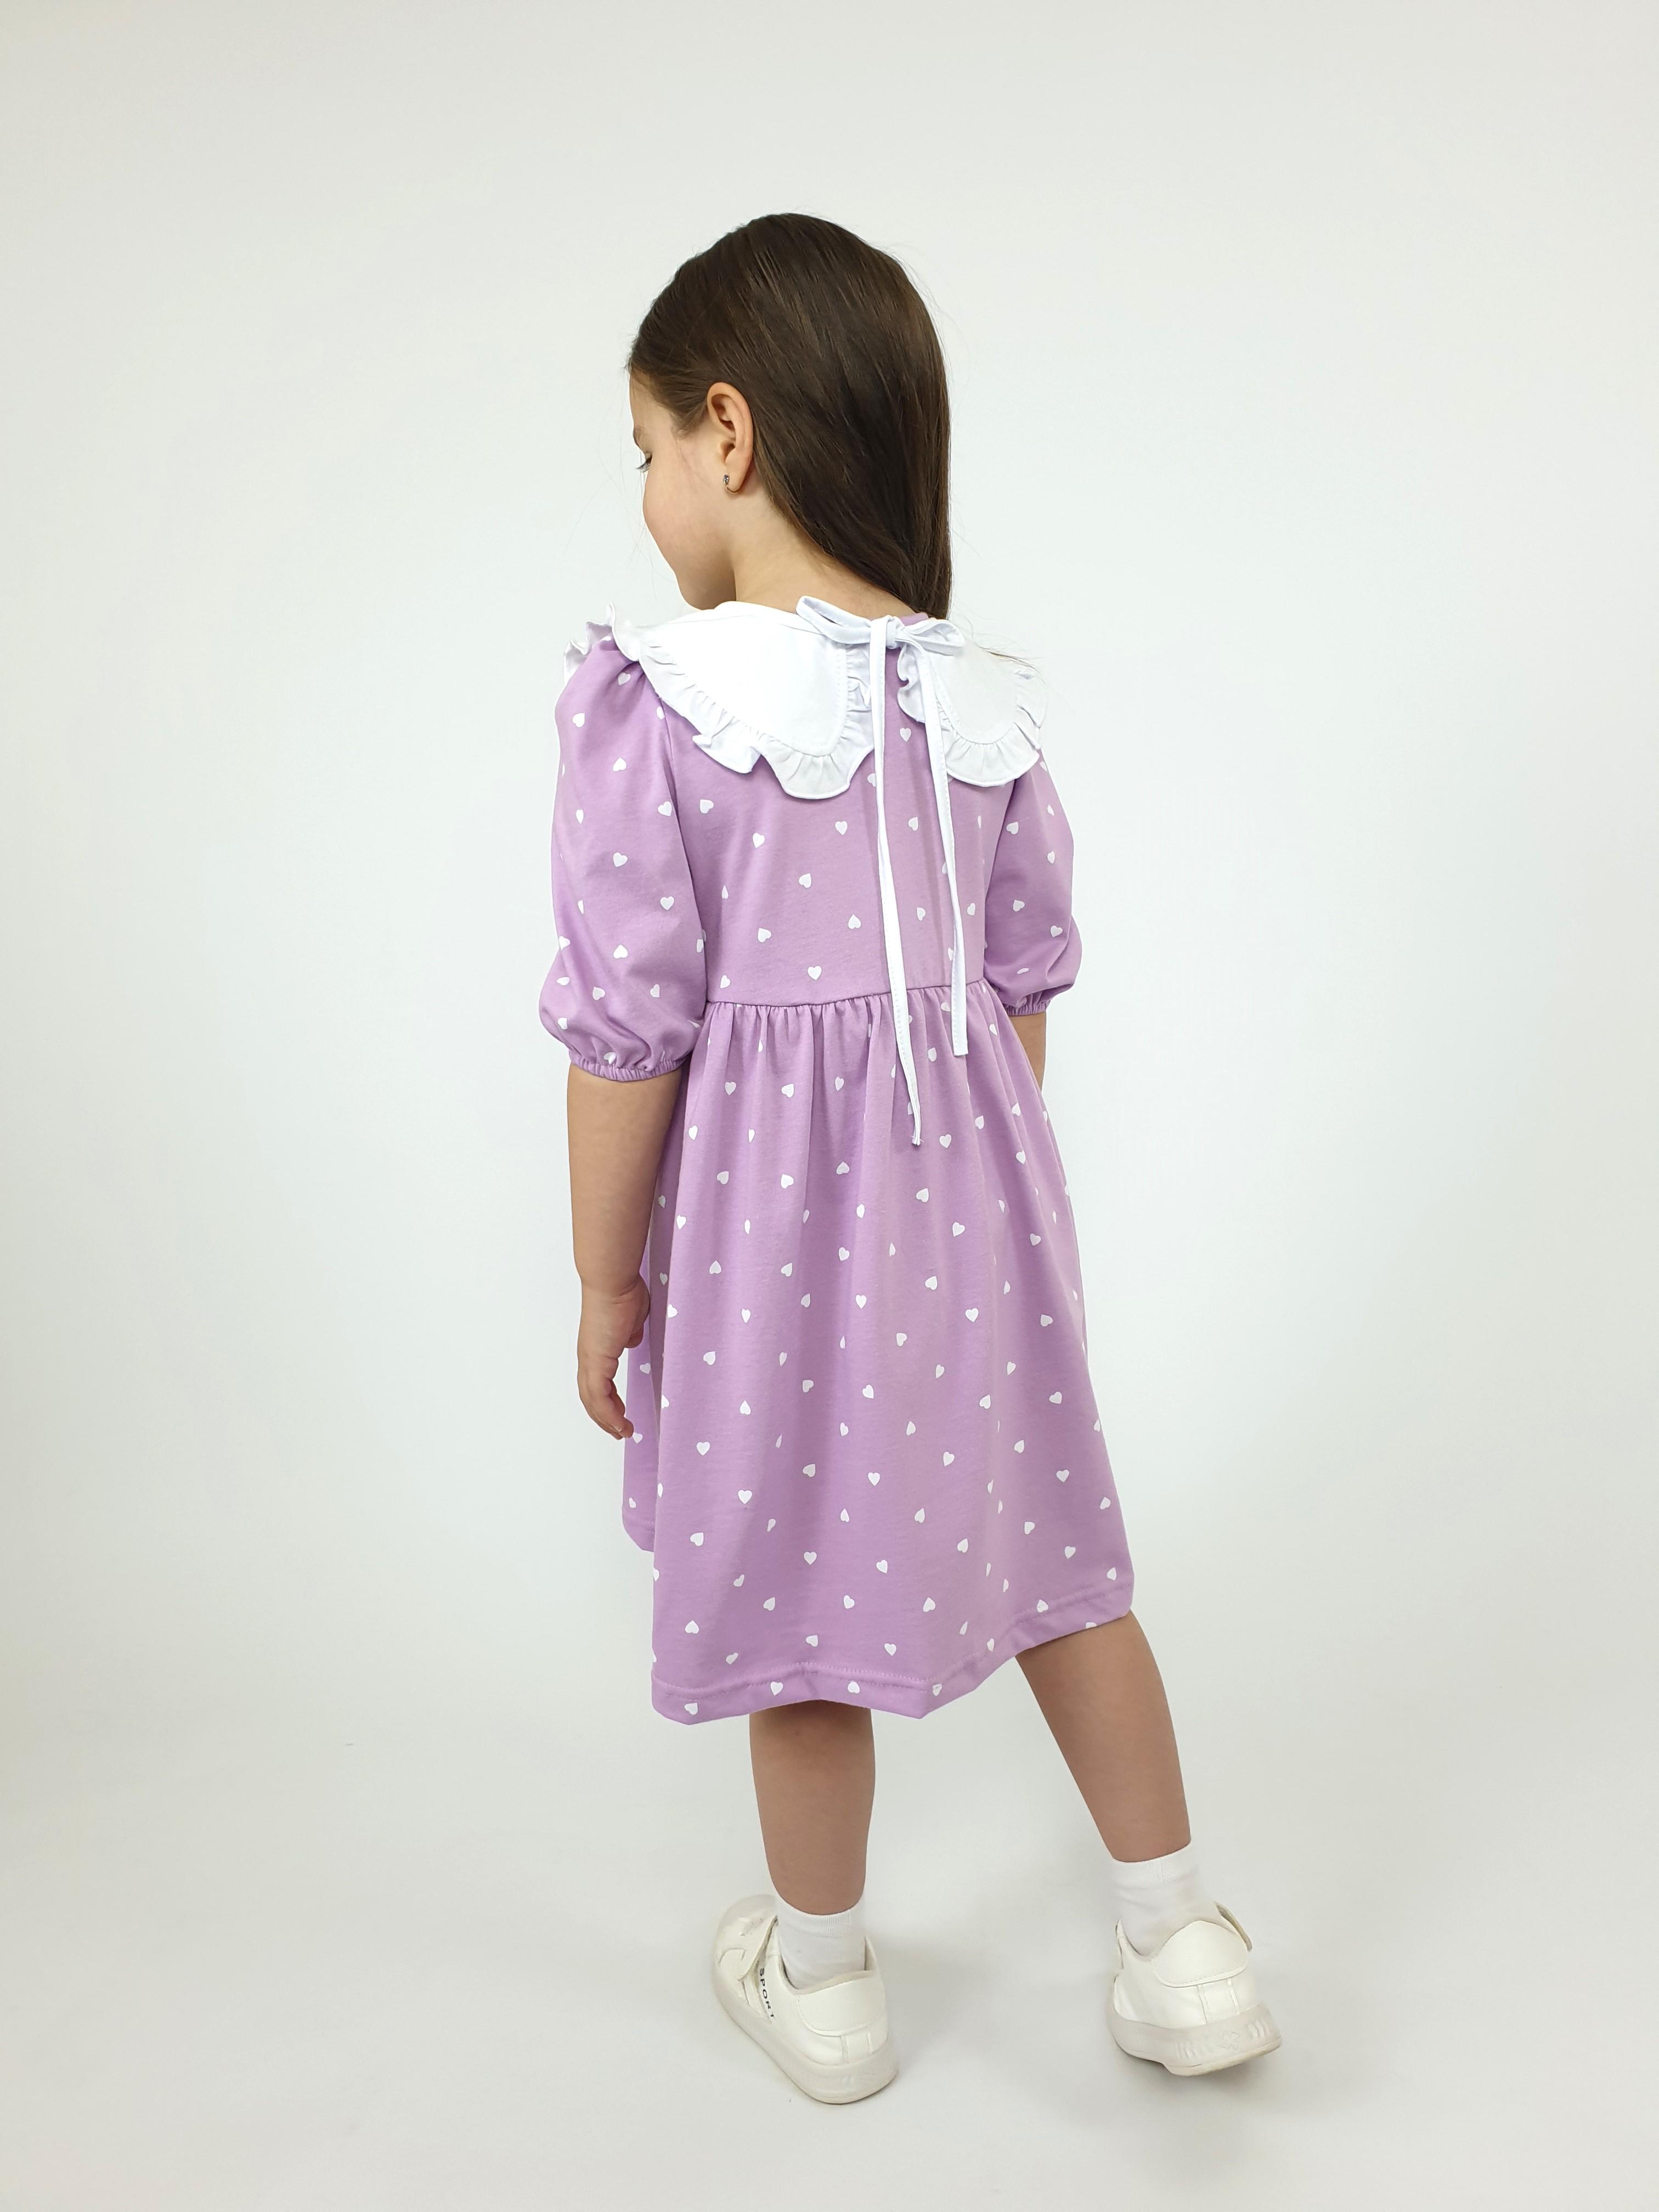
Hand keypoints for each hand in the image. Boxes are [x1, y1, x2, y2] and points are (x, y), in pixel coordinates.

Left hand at [576, 1277, 650, 1438]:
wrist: (613, 1282)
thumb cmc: (624, 1293)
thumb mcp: (632, 1320)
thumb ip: (630, 1334)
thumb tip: (630, 1342)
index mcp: (596, 1349)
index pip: (597, 1384)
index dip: (606, 1402)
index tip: (620, 1414)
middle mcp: (589, 1358)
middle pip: (591, 1398)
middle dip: (605, 1418)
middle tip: (620, 1431)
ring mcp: (590, 1360)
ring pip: (593, 1401)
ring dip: (607, 1420)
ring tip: (623, 1432)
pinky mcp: (596, 1361)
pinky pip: (600, 1396)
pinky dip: (608, 1413)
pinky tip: (620, 1423)